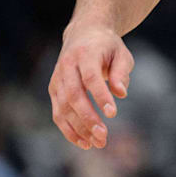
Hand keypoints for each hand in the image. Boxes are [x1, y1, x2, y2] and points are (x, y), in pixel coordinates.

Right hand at [48, 23, 132, 149]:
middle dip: (87, 118)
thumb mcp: (121, 53)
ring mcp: (57, 79)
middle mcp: (66, 67)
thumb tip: (121, 93)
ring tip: (97, 143)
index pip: (91, 78)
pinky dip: (69, 130)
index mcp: (85, 54)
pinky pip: (58, 113)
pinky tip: (84, 142)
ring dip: (79, 128)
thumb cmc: (107, 46)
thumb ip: (121, 72)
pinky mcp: (53, 90)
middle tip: (103, 136)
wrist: (83, 33)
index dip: (100, 96)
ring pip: (63, 108)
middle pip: (74, 96)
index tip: (112, 113)